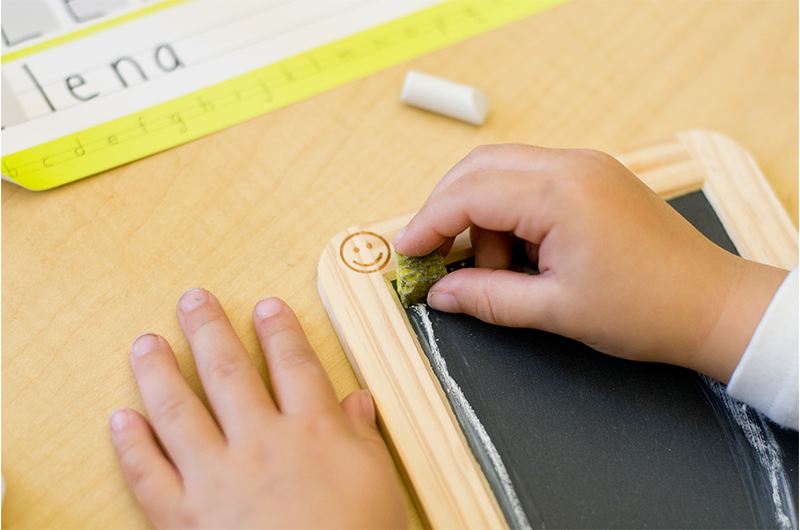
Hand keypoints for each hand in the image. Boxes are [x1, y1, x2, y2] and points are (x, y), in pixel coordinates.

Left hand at [110, 289, 405, 528]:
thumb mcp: (378, 484)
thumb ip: (363, 438)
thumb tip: (359, 401)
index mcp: (312, 432)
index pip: (294, 366)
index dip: (280, 332)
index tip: (266, 307)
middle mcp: (260, 444)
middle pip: (229, 374)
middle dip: (209, 331)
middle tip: (192, 301)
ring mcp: (216, 479)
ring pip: (179, 411)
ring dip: (159, 373)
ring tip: (145, 343)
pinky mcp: (184, 517)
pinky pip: (149, 474)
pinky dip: (131, 446)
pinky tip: (120, 420)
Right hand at [393, 144, 786, 382]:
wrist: (712, 305)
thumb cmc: (645, 310)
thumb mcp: (555, 311)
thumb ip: (487, 298)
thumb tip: (440, 293)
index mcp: (561, 193)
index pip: (469, 194)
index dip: (428, 222)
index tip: (406, 251)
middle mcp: (571, 165)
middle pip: (479, 168)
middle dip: (448, 211)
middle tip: (436, 255)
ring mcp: (585, 165)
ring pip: (502, 172)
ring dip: (483, 217)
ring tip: (503, 272)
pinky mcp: (594, 176)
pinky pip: (531, 181)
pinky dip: (511, 213)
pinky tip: (524, 254)